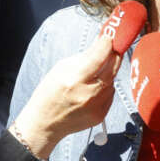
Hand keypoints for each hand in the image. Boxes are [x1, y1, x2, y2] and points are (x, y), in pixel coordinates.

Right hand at [11, 35, 120, 157]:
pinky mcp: (101, 115)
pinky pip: (110, 94)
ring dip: (108, 73)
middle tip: (112, 48)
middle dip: (114, 55)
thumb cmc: (50, 93)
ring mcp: (96, 106)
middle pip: (113, 68)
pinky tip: (92, 89)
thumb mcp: (61, 69)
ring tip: (94, 74)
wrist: (46, 124)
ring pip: (113, 81)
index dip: (107, 44)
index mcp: (74, 79)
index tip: (109, 37)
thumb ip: (84, 56)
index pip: (99, 57)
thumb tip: (101, 43)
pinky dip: (105, 88)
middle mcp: (88, 94)